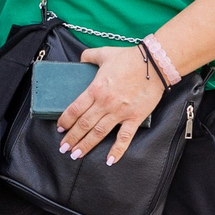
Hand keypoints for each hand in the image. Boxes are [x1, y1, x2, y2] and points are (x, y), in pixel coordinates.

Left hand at [56, 44, 168, 165]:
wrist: (155, 63)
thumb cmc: (129, 58)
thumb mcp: (104, 54)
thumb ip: (89, 56)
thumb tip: (80, 59)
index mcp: (95, 89)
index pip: (74, 109)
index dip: (65, 121)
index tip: (60, 129)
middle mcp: (105, 103)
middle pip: (83, 124)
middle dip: (71, 138)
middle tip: (63, 148)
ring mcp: (119, 112)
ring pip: (98, 133)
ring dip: (86, 145)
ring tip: (76, 155)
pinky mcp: (134, 118)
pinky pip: (124, 137)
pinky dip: (117, 150)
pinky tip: (110, 161)